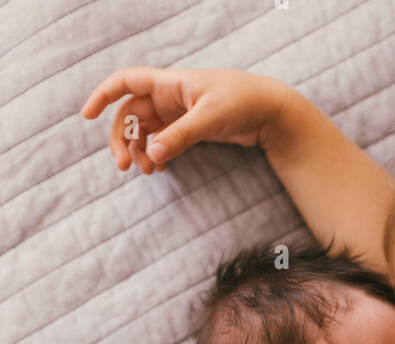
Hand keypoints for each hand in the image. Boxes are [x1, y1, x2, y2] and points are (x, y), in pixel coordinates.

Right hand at [80, 66, 292, 173]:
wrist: (269, 111)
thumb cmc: (242, 102)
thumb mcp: (209, 118)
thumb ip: (180, 136)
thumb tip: (151, 154)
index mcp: (169, 82)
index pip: (125, 82)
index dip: (103, 95)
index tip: (86, 115)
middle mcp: (169, 95)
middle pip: (131, 114)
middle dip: (123, 138)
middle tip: (123, 166)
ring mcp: (178, 113)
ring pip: (146, 131)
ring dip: (140, 151)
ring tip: (146, 172)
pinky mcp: (189, 129)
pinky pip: (162, 141)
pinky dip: (156, 154)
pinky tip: (159, 168)